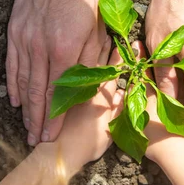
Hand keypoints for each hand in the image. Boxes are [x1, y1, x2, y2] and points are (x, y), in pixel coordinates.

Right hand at [6, 0, 106, 146]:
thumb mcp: (97, 27)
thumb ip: (93, 58)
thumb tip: (92, 83)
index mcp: (64, 51)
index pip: (58, 93)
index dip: (54, 117)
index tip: (51, 136)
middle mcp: (41, 51)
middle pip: (38, 94)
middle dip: (37, 120)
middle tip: (35, 140)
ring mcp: (24, 43)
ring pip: (23, 83)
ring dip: (25, 108)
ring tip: (26, 127)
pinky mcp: (14, 34)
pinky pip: (12, 65)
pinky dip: (13, 85)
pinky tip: (14, 100)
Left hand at [55, 42, 124, 164]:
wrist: (58, 152)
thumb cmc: (86, 145)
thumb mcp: (109, 131)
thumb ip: (118, 110)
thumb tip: (124, 94)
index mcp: (102, 96)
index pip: (113, 71)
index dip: (119, 58)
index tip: (126, 44)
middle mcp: (87, 88)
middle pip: (96, 62)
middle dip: (102, 47)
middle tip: (107, 32)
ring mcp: (71, 88)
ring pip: (79, 63)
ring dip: (84, 49)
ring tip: (89, 36)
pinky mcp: (57, 92)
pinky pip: (62, 71)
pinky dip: (66, 60)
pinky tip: (66, 52)